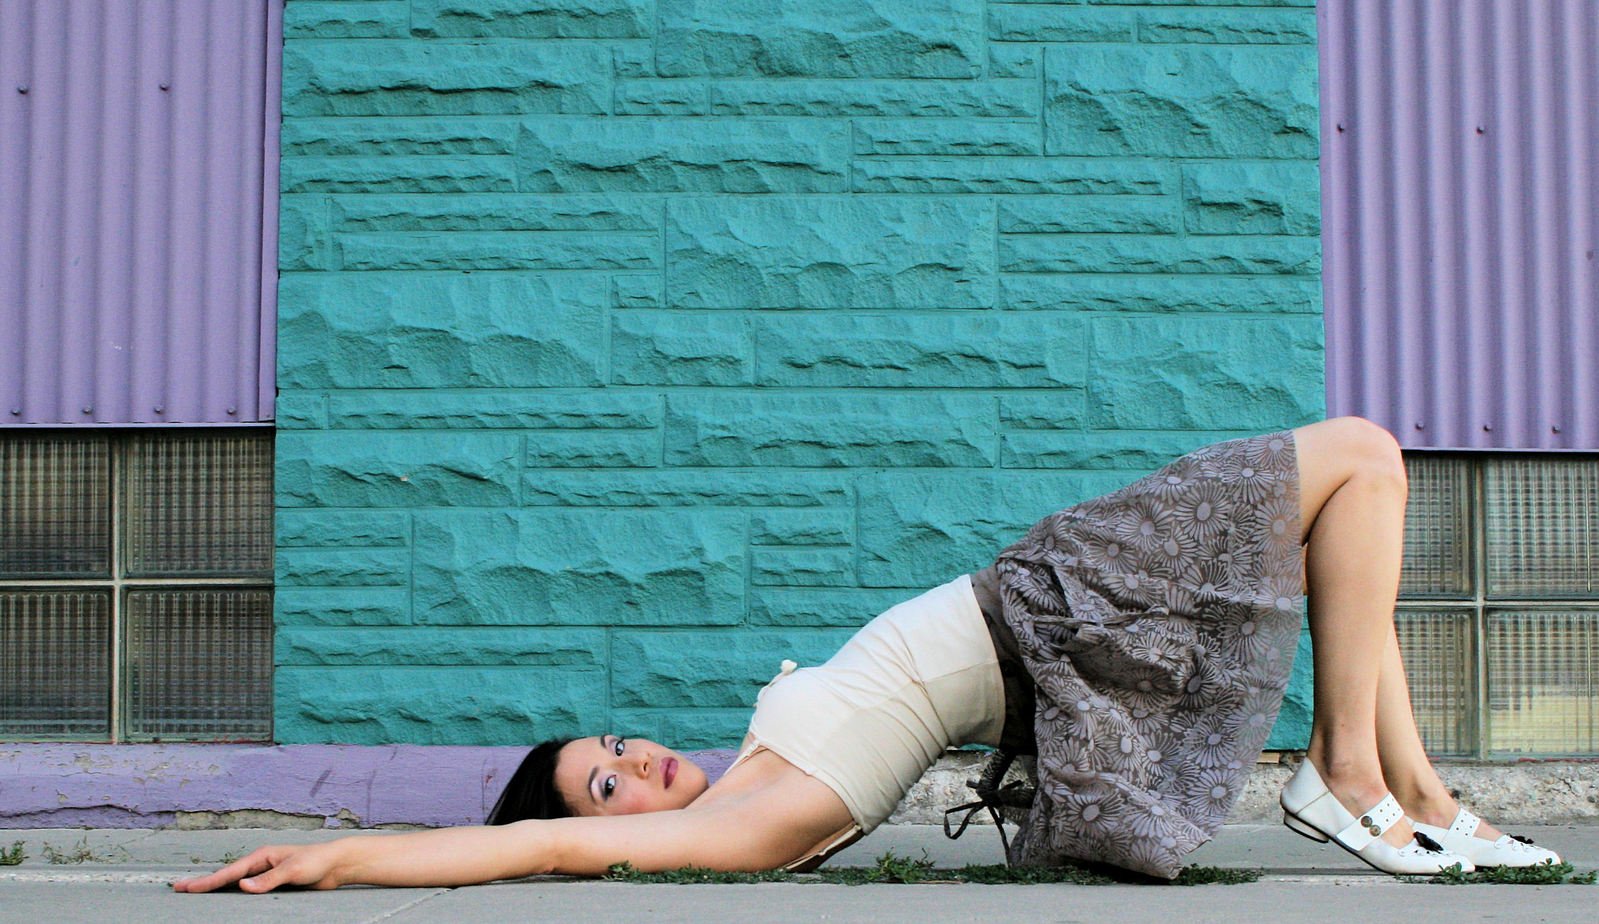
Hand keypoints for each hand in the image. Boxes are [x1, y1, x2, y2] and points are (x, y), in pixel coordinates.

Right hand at [172, 842, 342, 892]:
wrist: (336, 863)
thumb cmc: (317, 861)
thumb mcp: (292, 870)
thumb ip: (268, 879)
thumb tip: (241, 886)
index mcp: (262, 856)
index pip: (229, 872)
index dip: (206, 882)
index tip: (186, 888)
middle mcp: (260, 863)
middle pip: (226, 876)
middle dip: (203, 883)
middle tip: (178, 888)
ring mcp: (265, 872)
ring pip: (234, 882)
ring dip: (215, 888)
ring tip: (195, 892)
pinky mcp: (273, 882)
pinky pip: (247, 889)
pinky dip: (232, 893)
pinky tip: (224, 898)